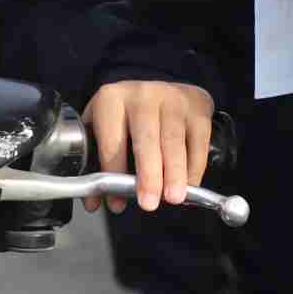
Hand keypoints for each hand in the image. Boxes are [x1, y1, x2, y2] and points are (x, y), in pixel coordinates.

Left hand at [82, 80, 213, 211]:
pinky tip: (190, 186)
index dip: (113, 173)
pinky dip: (195, 167)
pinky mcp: (197, 106)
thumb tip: (94, 203)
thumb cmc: (127, 117)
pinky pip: (198, 140)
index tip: (116, 203)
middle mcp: (142, 95)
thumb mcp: (103, 129)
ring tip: (174, 198)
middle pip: (146, 138)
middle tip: (148, 204)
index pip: (112, 140)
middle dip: (148, 174)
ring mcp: (172, 98)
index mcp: (111, 100)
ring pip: (174, 140)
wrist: (159, 89)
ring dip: (174, 173)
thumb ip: (96, 163)